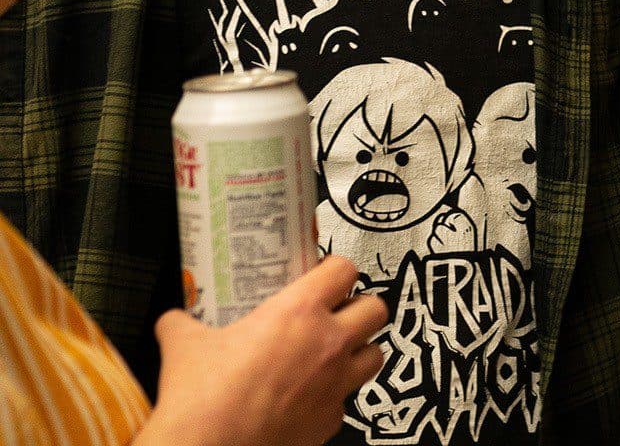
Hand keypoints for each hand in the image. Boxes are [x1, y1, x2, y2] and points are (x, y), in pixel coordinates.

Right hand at [135, 255, 387, 445]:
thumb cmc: (201, 400)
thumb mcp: (184, 347)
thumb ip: (182, 324)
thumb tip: (172, 320)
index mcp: (299, 312)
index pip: (344, 270)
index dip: (337, 268)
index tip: (323, 275)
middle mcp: (328, 344)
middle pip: (376, 308)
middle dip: (360, 307)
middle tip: (336, 313)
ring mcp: (336, 384)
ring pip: (376, 354)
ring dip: (360, 350)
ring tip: (333, 353)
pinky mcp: (331, 420)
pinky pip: (347, 399)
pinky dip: (334, 395)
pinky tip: (308, 396)